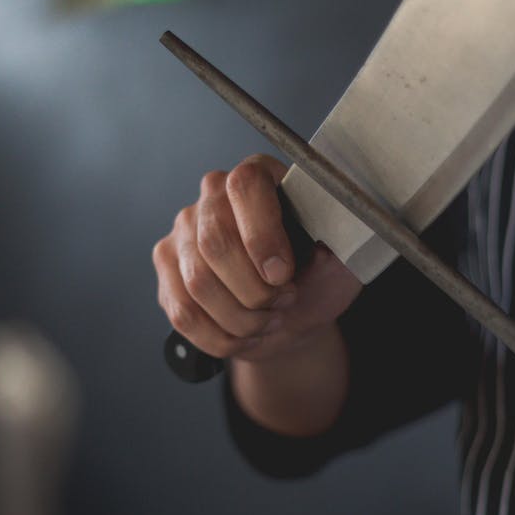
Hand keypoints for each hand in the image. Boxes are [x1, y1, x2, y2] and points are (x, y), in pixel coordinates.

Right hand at [153, 155, 361, 363]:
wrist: (292, 316)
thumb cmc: (317, 280)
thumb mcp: (344, 262)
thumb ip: (346, 242)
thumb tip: (346, 226)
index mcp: (261, 177)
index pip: (245, 187)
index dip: (262, 235)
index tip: (283, 274)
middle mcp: (212, 195)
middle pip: (215, 241)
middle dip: (254, 289)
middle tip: (284, 301)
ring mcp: (183, 231)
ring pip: (197, 282)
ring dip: (241, 318)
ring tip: (268, 320)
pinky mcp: (167, 268)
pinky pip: (183, 312)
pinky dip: (220, 337)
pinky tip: (244, 335)